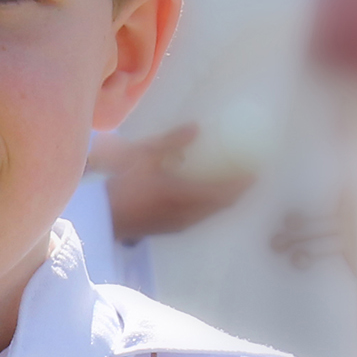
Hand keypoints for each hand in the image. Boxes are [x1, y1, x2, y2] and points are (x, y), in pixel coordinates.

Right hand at [93, 123, 252, 242]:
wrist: (101, 218)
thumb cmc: (122, 185)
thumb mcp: (144, 157)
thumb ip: (171, 141)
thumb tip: (197, 127)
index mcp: (184, 196)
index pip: (222, 193)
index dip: (241, 185)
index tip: (255, 173)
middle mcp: (187, 214)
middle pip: (221, 206)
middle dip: (236, 193)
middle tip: (247, 178)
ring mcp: (179, 224)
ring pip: (210, 213)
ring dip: (223, 201)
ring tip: (230, 185)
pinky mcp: (170, 229)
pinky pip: (199, 217)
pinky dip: (209, 206)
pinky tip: (204, 195)